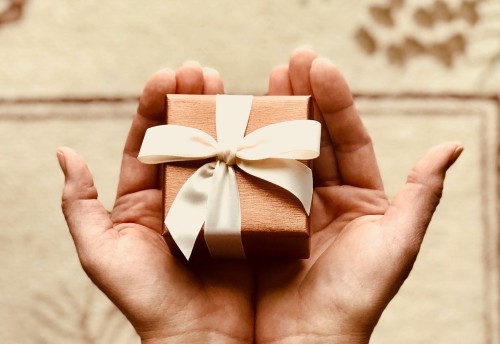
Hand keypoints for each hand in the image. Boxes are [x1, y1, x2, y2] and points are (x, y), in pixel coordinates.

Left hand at [58, 62, 253, 342]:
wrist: (199, 336)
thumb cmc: (146, 299)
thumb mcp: (101, 253)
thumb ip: (81, 207)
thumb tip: (65, 155)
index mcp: (143, 199)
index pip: (146, 142)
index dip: (154, 108)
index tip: (167, 75)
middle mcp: (179, 194)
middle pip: (183, 139)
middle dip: (190, 101)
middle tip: (202, 71)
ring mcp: (213, 201)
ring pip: (215, 150)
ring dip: (220, 116)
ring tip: (226, 85)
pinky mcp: (244, 213)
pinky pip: (246, 174)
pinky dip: (249, 148)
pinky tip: (255, 123)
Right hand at [254, 49, 462, 342]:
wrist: (304, 342)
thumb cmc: (355, 299)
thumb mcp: (396, 246)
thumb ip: (422, 196)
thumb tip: (451, 147)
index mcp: (357, 198)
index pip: (347, 138)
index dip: (335, 101)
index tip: (319, 66)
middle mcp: (322, 197)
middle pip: (311, 137)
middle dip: (301, 97)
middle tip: (290, 62)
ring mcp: (286, 206)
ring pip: (280, 152)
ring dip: (271, 116)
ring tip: (263, 81)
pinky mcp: (256, 219)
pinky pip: (250, 179)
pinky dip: (244, 151)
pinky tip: (236, 125)